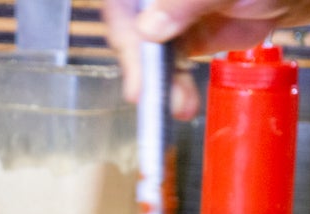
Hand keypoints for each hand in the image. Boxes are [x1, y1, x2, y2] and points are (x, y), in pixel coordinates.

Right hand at [103, 0, 309, 117]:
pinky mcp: (186, 34)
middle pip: (129, 23)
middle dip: (141, 61)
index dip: (123, 24)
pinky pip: (168, 64)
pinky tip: (181, 103)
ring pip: (147, 49)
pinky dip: (173, 87)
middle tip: (148, 94)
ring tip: (177, 107)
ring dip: (158, 82)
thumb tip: (150, 28)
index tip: (137, 47)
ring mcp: (172, 11)